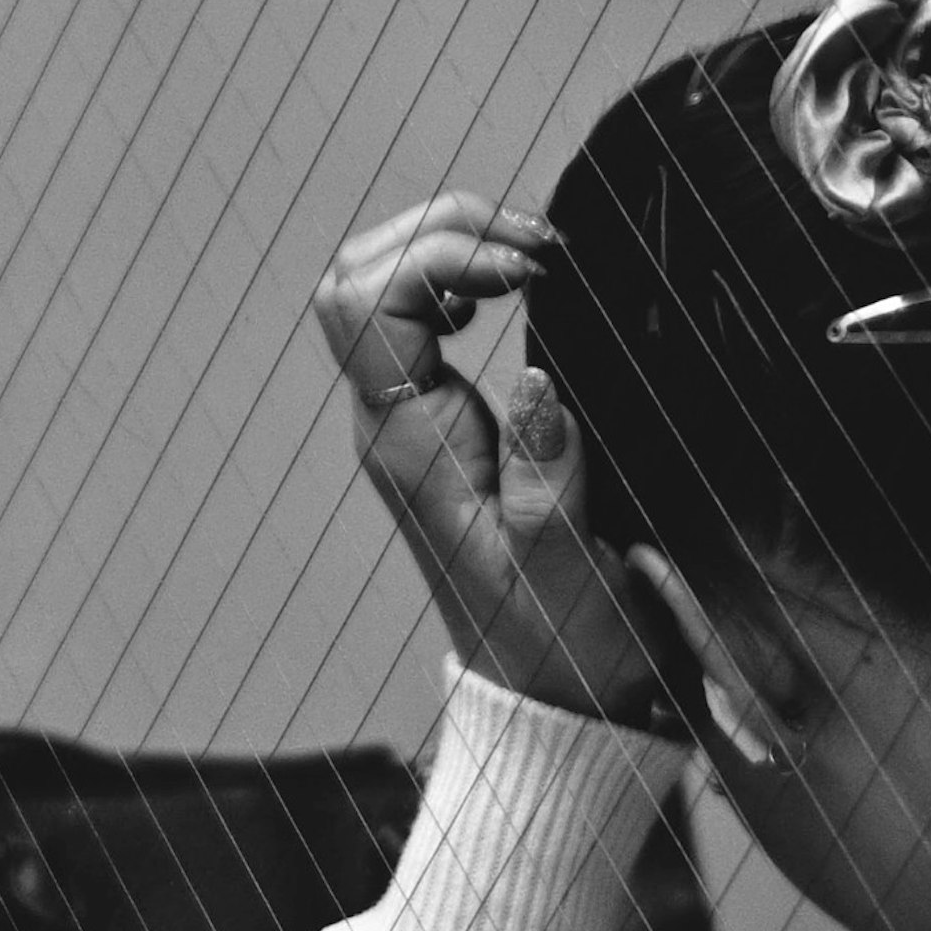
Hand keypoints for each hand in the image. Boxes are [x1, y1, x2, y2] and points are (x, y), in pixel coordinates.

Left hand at [314, 193, 689, 727]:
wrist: (558, 701)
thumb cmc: (568, 651)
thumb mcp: (574, 582)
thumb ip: (551, 491)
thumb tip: (538, 388)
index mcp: (410, 449)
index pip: (368, 303)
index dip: (443, 255)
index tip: (537, 266)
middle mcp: (393, 424)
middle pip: (357, 274)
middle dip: (442, 229)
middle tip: (543, 245)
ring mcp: (409, 418)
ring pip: (379, 284)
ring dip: (452, 244)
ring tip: (540, 256)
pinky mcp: (438, 420)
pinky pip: (415, 314)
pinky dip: (464, 274)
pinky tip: (519, 288)